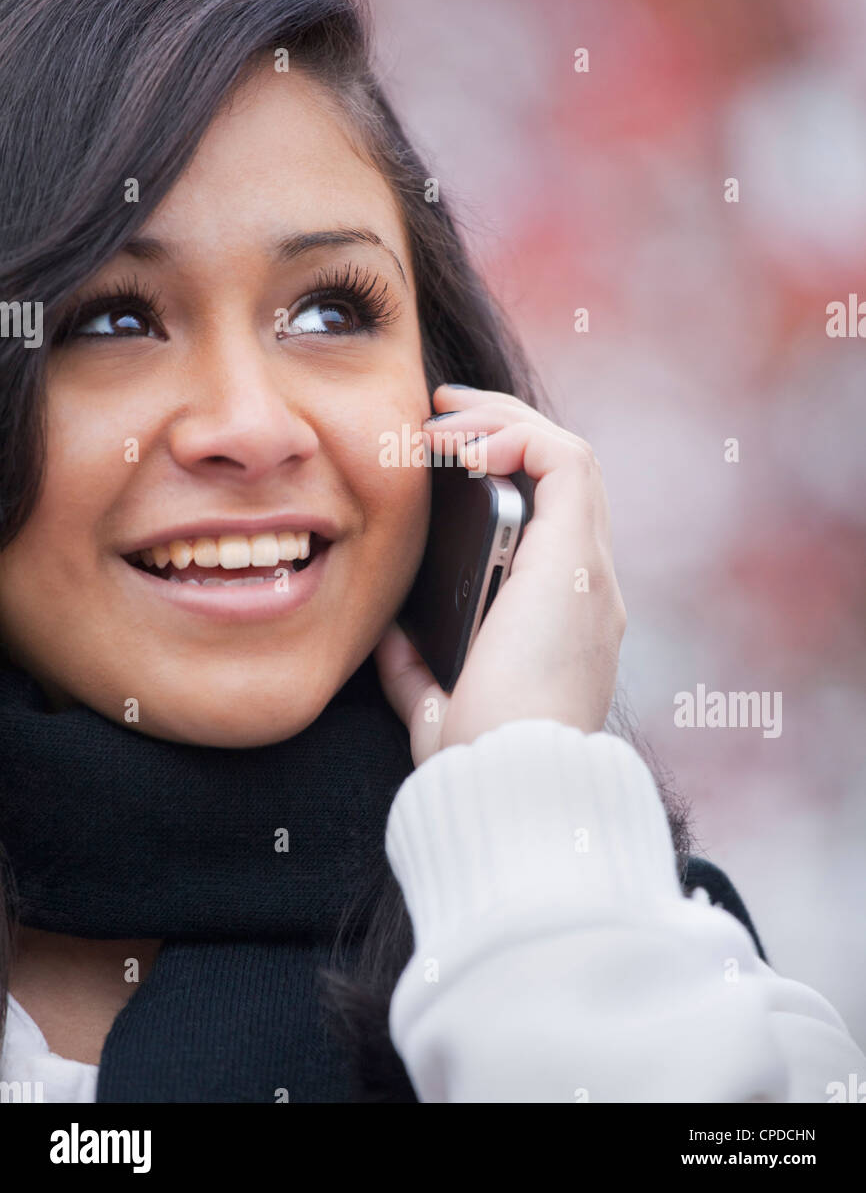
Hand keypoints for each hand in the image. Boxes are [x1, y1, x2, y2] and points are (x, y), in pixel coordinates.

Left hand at [374, 382, 626, 766]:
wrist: (510, 785)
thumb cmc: (478, 761)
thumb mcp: (437, 703)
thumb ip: (420, 666)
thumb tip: (392, 633)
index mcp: (562, 616)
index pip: (550, 516)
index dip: (503, 472)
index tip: (444, 454)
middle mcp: (588, 585)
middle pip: (562, 472)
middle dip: (501, 426)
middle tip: (440, 411)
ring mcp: (589, 569)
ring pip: (569, 455)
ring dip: (504, 421)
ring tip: (443, 416)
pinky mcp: (576, 557)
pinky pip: (564, 462)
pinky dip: (517, 435)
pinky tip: (464, 444)